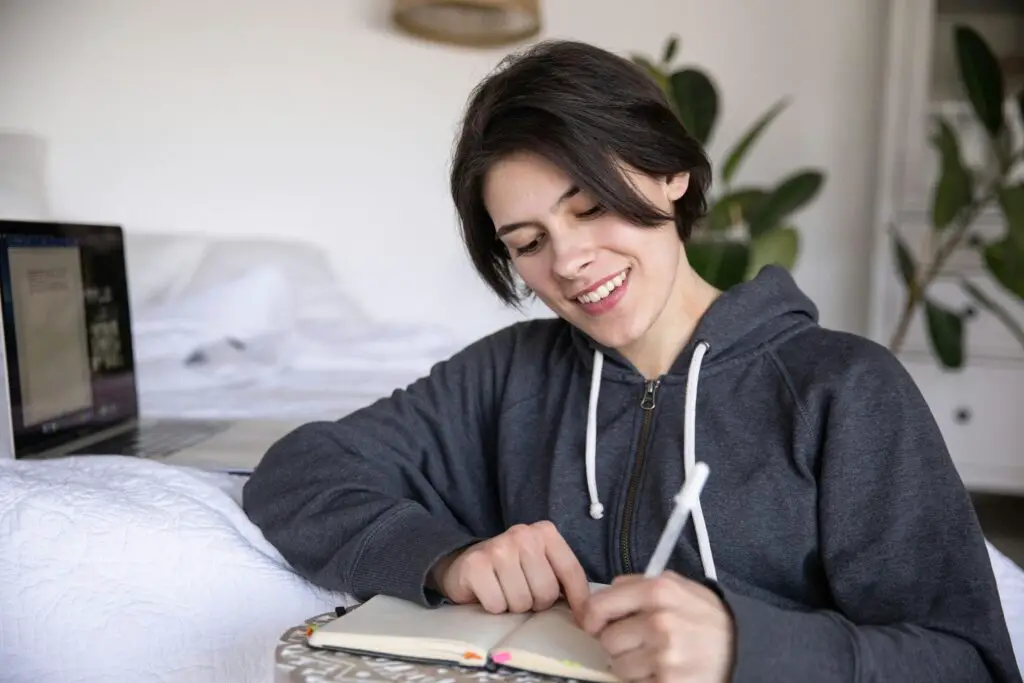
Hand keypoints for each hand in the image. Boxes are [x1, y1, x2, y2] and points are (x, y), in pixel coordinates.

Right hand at [431, 521, 590, 618]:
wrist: (464, 564)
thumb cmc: (511, 570)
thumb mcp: (541, 565)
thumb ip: (563, 579)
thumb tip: (587, 612)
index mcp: (545, 532)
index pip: (571, 571)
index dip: (578, 601)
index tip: (582, 620)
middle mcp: (522, 534)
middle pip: (546, 592)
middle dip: (536, 602)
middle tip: (522, 593)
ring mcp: (498, 548)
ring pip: (522, 602)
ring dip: (514, 606)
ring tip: (505, 592)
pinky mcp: (476, 565)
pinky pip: (497, 605)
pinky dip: (494, 607)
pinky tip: (489, 593)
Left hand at [580, 572, 734, 682]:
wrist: (745, 647)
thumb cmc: (705, 616)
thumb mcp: (678, 586)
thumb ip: (639, 584)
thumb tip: (604, 593)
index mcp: (659, 591)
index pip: (600, 605)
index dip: (591, 617)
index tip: (593, 624)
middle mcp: (660, 622)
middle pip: (607, 639)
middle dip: (618, 642)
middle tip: (639, 641)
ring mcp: (665, 657)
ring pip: (619, 666)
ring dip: (631, 664)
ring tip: (655, 657)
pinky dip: (644, 680)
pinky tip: (663, 671)